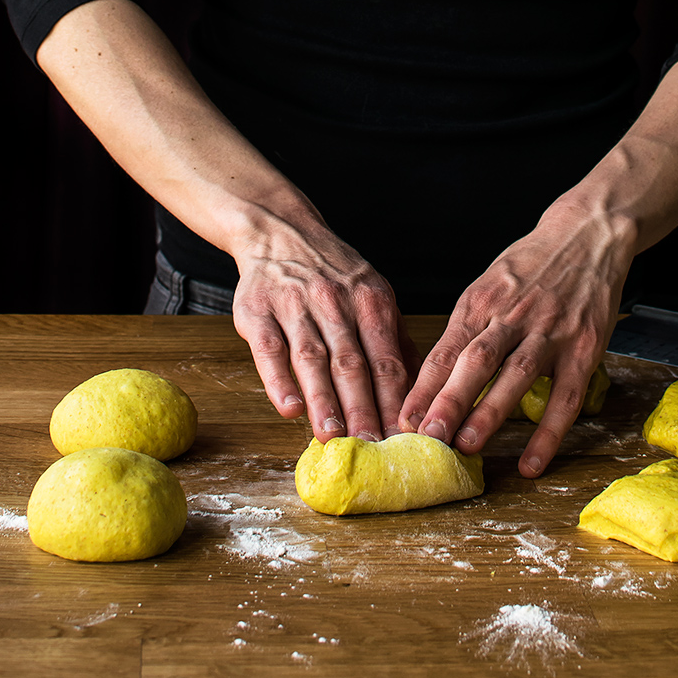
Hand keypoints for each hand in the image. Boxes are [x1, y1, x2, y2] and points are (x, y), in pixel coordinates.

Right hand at [231, 203, 420, 443]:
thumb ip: (393, 339)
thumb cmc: (333, 273)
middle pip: (353, 362)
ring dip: (324, 400)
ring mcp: (295, 304)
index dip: (396, 400)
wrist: (280, 231)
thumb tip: (419, 389)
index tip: (404, 437)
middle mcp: (335, 301)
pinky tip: (289, 408)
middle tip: (372, 446)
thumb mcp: (372, 293)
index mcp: (371, 300)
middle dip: (364, 408)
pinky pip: (270, 348)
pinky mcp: (258, 309)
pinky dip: (279, 379)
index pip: (387, 359)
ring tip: (332, 436)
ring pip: (313, 358)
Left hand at [397, 198, 635, 476]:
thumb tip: (433, 377)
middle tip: (427, 436)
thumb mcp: (489, 285)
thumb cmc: (531, 266)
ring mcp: (551, 332)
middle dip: (449, 399)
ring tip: (467, 446)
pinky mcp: (585, 348)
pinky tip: (531, 463)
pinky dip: (548, 432)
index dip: (423, 385)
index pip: (446, 348)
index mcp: (482, 301)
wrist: (587, 235)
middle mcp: (513, 315)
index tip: (402, 418)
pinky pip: (566, 397)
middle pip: (476, 360)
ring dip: (490, 412)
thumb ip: (466, 327)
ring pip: (516, 374)